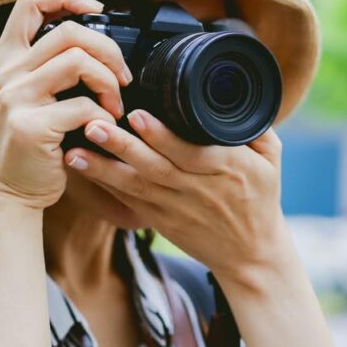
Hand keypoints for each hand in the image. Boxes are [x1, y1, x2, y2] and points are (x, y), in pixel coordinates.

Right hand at [0, 0, 132, 212]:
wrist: (8, 195)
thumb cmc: (27, 145)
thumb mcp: (22, 95)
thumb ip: (44, 64)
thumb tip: (92, 34)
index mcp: (4, 58)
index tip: (98, 11)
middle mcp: (5, 72)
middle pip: (70, 31)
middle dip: (109, 50)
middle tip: (122, 76)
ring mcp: (14, 98)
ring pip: (79, 62)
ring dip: (110, 83)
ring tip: (115, 105)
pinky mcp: (31, 127)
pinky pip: (83, 107)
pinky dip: (104, 117)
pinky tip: (103, 129)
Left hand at [63, 110, 288, 285]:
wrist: (251, 255)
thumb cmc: (261, 200)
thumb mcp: (271, 160)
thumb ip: (256, 127)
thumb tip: (236, 91)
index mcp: (228, 169)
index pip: (191, 152)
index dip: (164, 136)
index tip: (139, 115)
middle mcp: (198, 190)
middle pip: (156, 167)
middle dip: (122, 146)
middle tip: (94, 124)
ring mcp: (176, 209)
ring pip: (135, 186)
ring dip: (103, 168)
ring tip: (75, 150)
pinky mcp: (160, 222)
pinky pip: (128, 202)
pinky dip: (104, 187)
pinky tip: (82, 169)